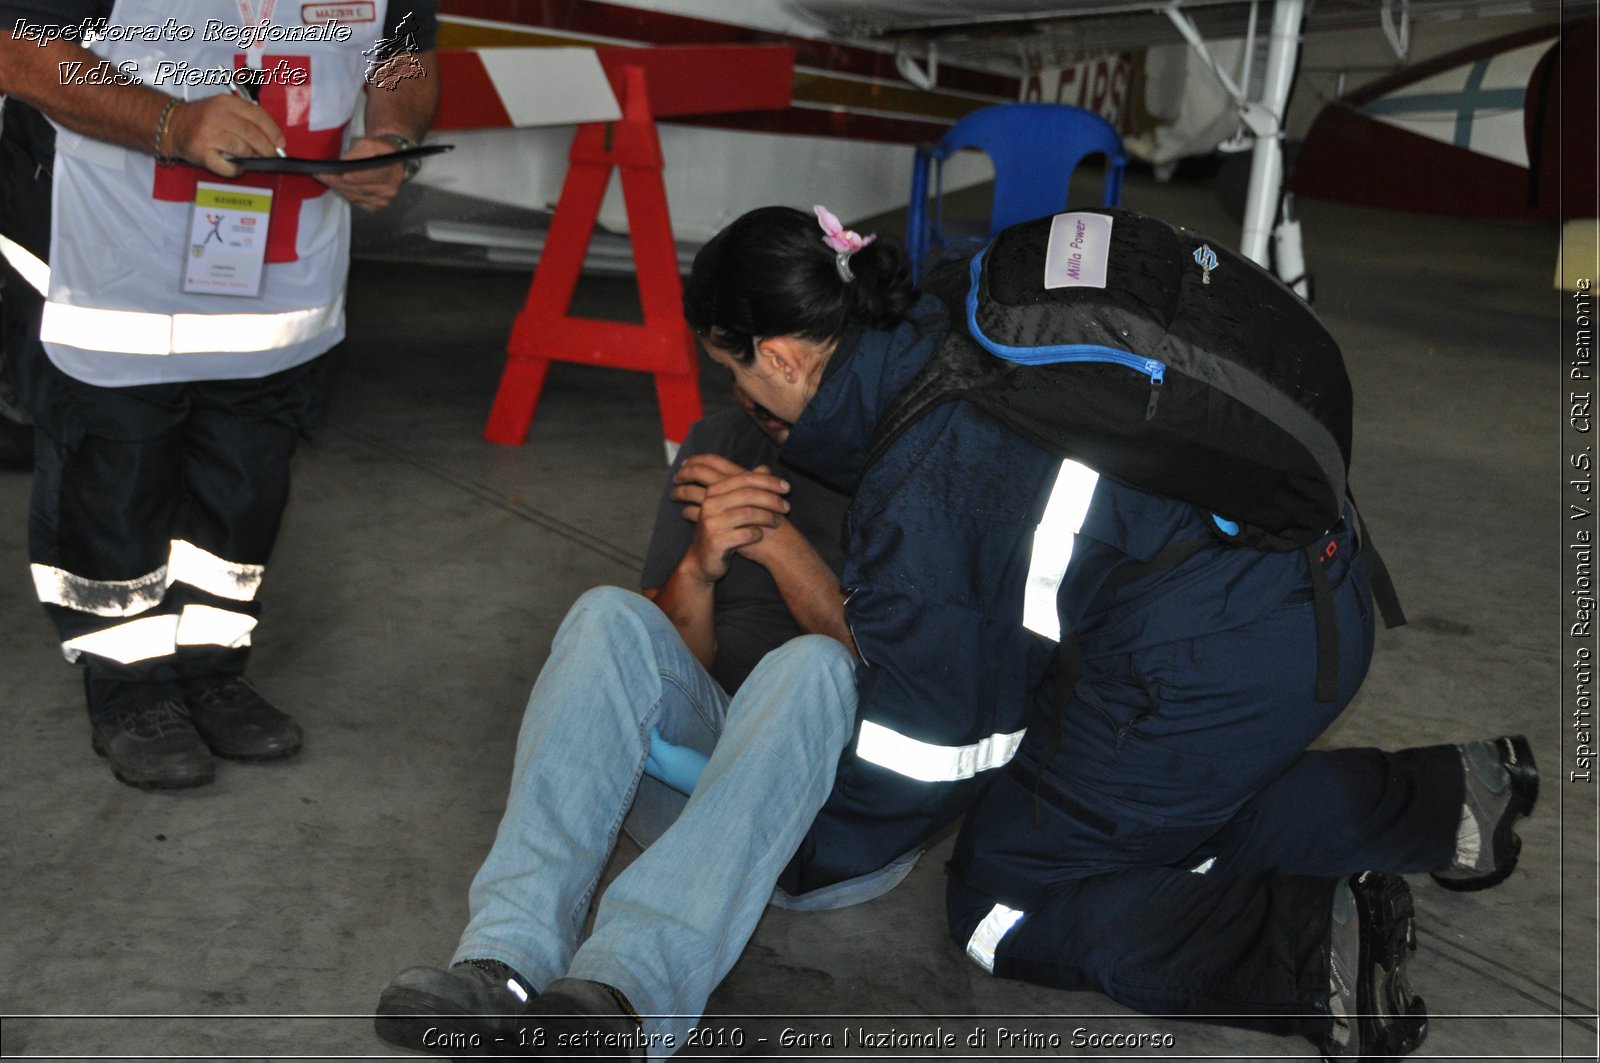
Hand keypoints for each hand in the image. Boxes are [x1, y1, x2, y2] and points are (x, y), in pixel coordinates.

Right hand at [164, 96, 284, 176]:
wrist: (172, 125)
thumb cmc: (204, 119)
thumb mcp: (224, 109)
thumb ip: (246, 119)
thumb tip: (273, 141)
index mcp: (226, 103)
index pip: (258, 116)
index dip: (273, 132)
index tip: (281, 144)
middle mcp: (217, 116)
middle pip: (252, 134)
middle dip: (267, 148)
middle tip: (272, 156)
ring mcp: (207, 134)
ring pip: (241, 149)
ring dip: (251, 157)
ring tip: (251, 158)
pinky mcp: (200, 151)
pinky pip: (225, 165)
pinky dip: (235, 169)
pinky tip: (237, 167)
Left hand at [316, 136, 407, 211]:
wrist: (392, 159)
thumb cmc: (381, 150)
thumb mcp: (371, 143)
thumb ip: (357, 153)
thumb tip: (343, 163)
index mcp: (390, 172)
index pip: (360, 176)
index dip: (340, 174)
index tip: (326, 171)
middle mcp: (389, 189)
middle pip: (354, 187)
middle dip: (335, 181)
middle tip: (320, 175)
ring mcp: (383, 200)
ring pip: (354, 196)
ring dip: (338, 188)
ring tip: (326, 180)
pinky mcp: (377, 205)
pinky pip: (356, 202)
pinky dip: (346, 194)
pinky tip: (339, 187)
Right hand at [672, 455, 790, 583]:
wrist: (703, 560)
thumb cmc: (723, 530)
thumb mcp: (732, 506)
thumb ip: (747, 487)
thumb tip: (766, 467)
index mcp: (714, 491)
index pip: (745, 478)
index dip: (768, 481)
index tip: (786, 488)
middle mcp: (710, 504)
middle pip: (748, 494)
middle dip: (772, 500)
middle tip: (787, 508)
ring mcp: (711, 523)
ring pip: (748, 513)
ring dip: (768, 517)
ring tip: (777, 522)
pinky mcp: (716, 542)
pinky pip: (745, 534)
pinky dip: (757, 534)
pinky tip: (760, 536)